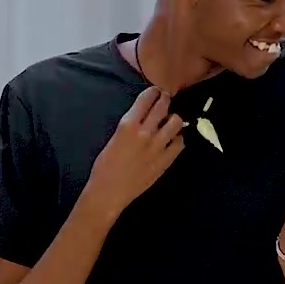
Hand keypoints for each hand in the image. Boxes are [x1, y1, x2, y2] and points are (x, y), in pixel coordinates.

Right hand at [87, 89, 184, 220]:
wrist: (109, 192)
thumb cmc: (104, 167)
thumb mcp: (114, 138)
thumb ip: (130, 126)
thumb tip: (141, 119)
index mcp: (128, 125)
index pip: (146, 98)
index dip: (153, 92)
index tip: (156, 91)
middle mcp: (145, 132)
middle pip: (163, 106)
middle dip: (166, 99)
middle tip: (166, 100)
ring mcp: (158, 147)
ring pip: (176, 122)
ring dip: (174, 119)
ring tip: (170, 122)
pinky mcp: (165, 161)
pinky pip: (180, 143)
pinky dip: (178, 139)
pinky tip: (173, 141)